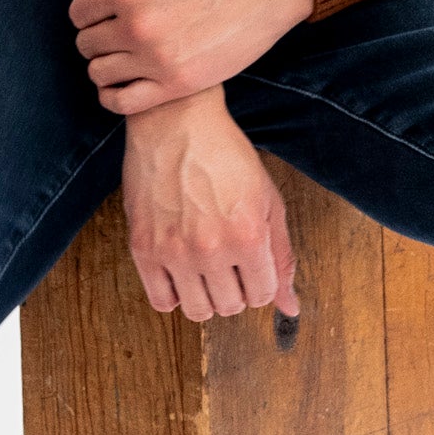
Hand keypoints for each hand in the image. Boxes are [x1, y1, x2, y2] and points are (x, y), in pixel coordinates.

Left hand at [65, 0, 313, 113]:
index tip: (108, 4)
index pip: (78, 12)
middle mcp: (136, 27)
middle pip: (85, 43)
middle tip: (118, 26)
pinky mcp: (176, 84)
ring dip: (105, 62)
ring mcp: (156, 60)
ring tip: (125, 50)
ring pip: (98, 73)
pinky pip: (121, 102)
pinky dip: (112, 95)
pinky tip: (123, 80)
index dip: (89, 6)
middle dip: (96, 33)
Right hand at [121, 95, 299, 321]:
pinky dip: (175, 296)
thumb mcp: (267, 201)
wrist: (176, 123)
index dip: (260, 282)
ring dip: (207, 297)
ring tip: (205, 270)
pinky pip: (161, 301)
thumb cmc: (225, 156)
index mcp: (248, 235)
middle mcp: (210, 248)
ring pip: (198, 311)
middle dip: (236, 290)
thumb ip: (282, 257)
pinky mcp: (143, 247)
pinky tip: (181, 273)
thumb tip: (290, 307)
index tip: (252, 266)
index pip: (262, 295)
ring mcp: (173, 250)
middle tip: (229, 263)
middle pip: (230, 307)